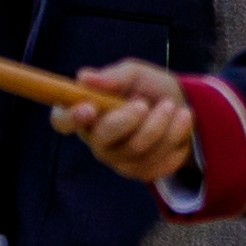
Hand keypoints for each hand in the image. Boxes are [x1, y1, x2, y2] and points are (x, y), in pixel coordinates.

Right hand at [58, 58, 199, 187]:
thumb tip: (84, 77)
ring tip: (172, 105)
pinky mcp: (141, 171)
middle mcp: (96, 139)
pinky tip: (181, 120)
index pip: (62, 121)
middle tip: (144, 103)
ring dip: (160, 123)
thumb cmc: (148, 89)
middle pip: (102, 140)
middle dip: (127, 120)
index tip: (89, 108)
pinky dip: (176, 134)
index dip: (70, 118)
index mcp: (85, 111)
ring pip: (136, 149)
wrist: (183, 106)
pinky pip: (157, 160)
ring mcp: (118, 159)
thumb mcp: (135, 74)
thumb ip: (113, 77)